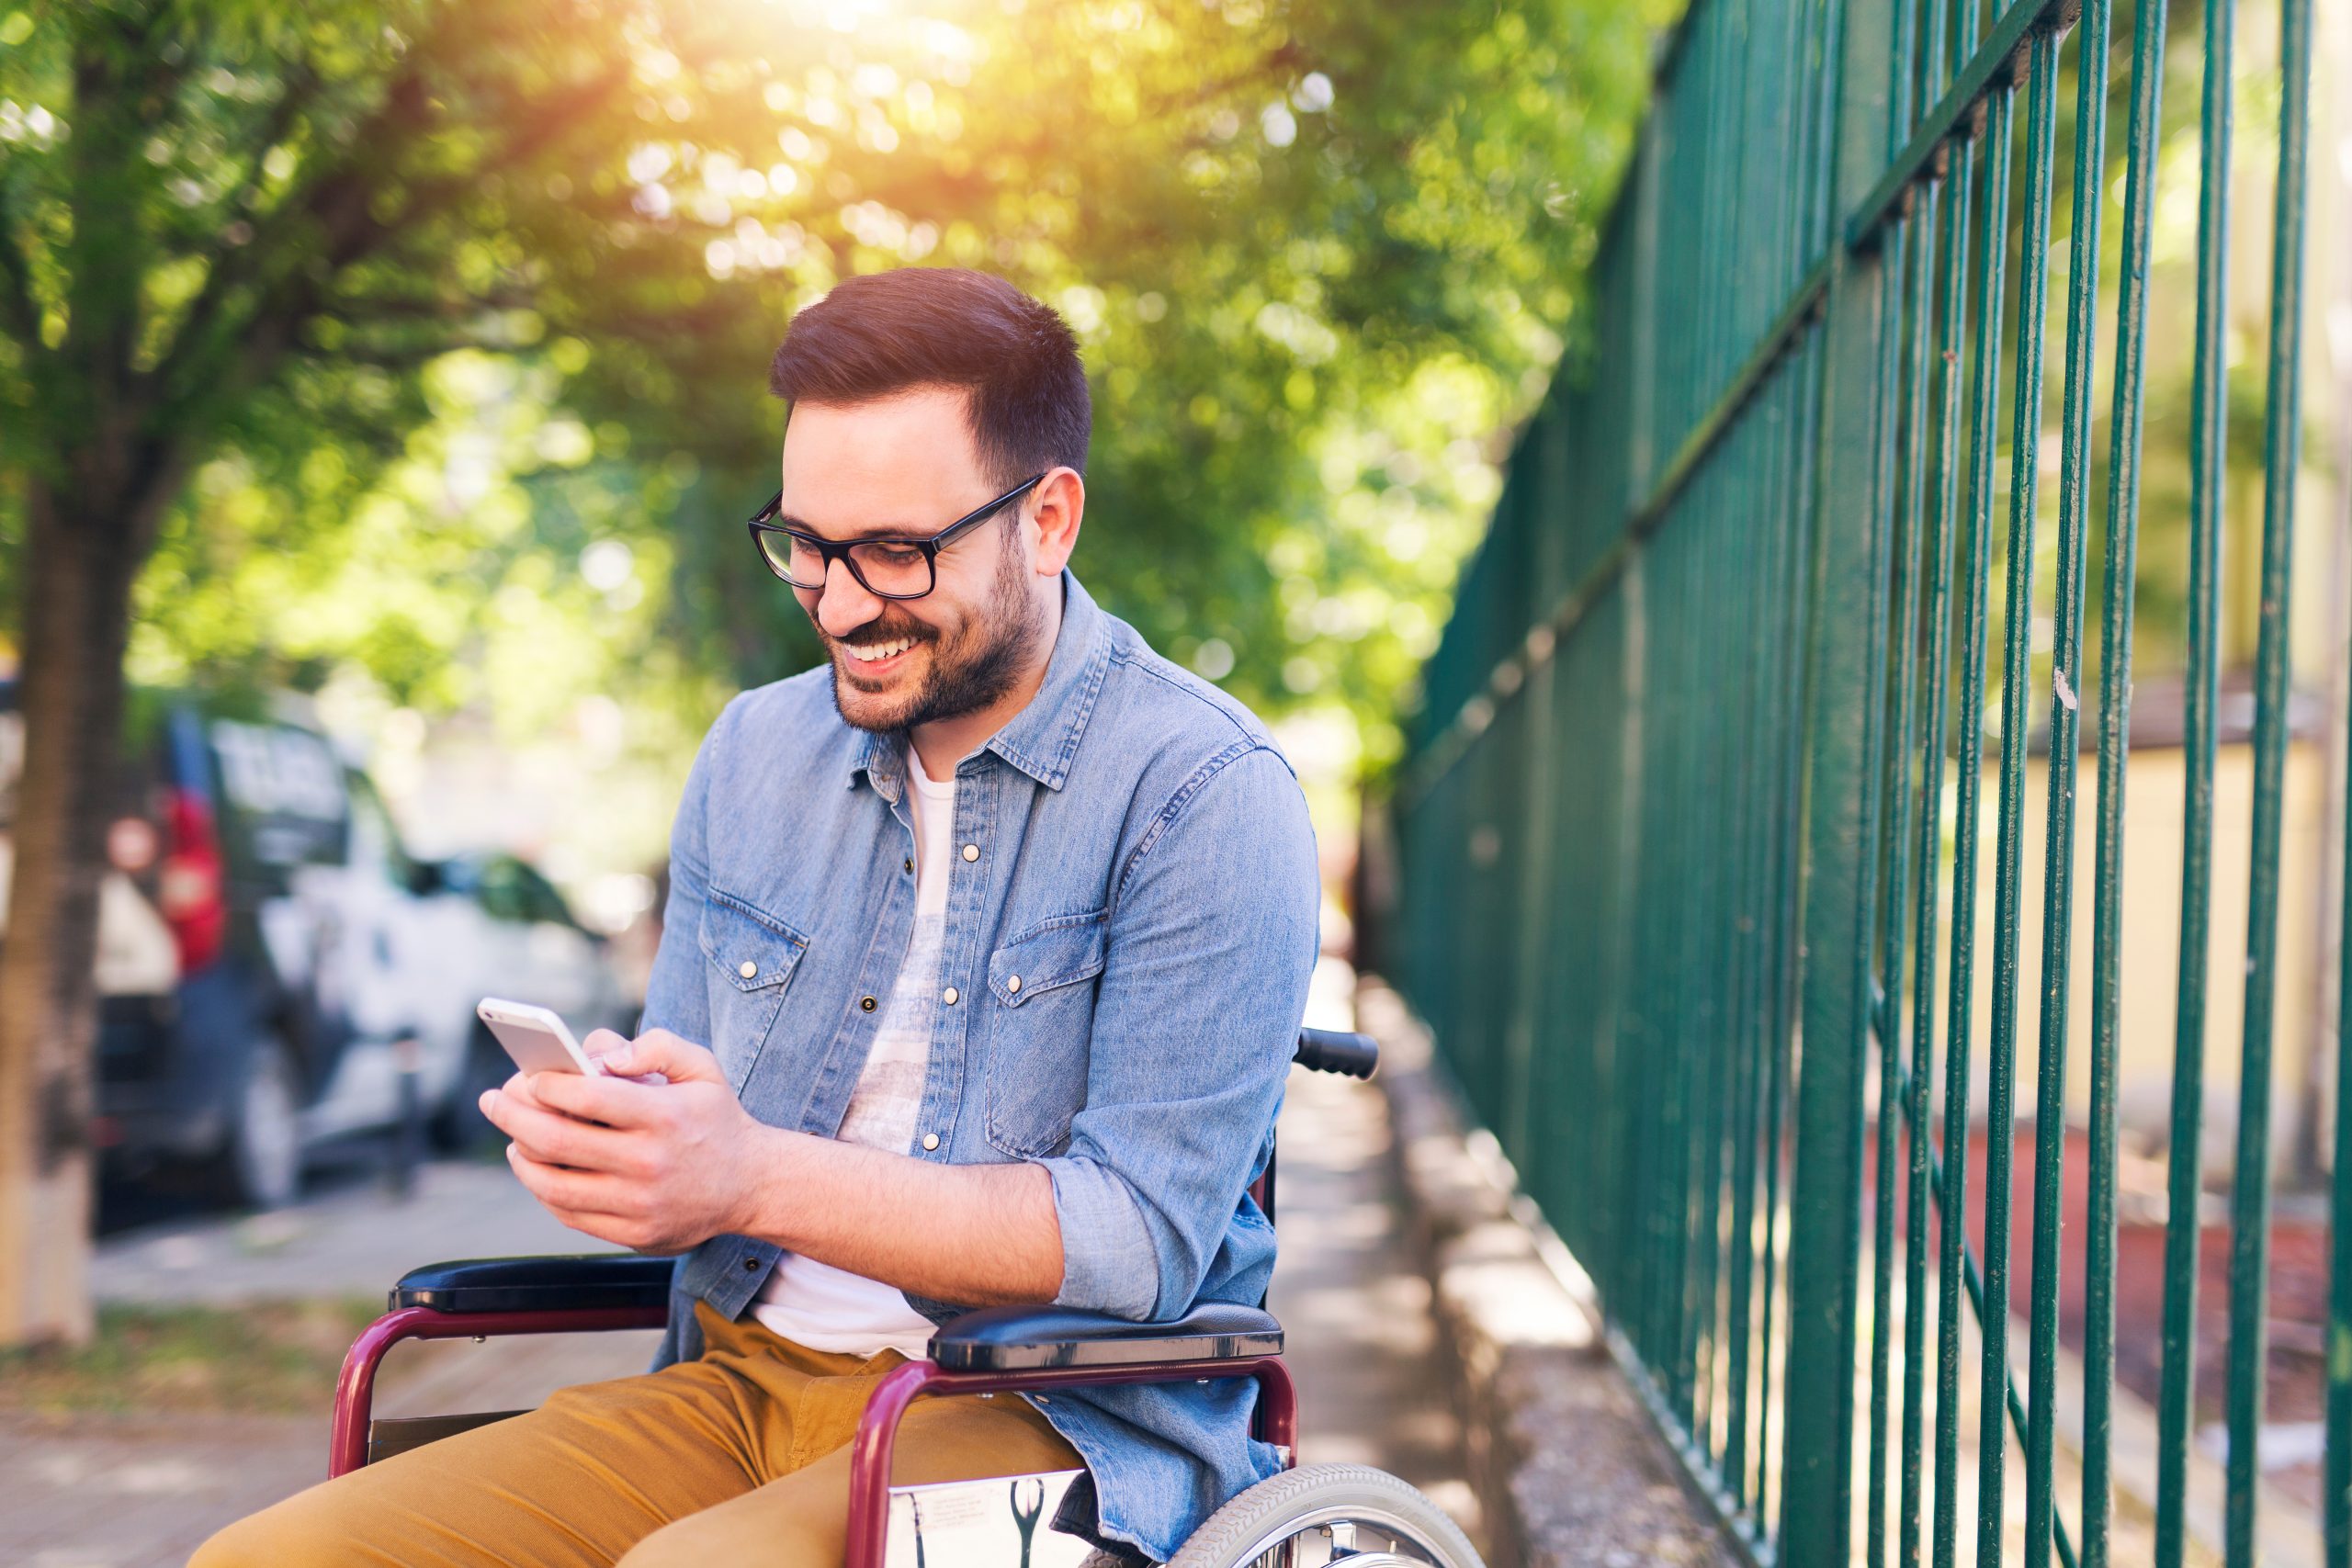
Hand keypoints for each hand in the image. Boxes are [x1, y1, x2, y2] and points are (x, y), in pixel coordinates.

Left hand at [479, 1027, 772, 1252]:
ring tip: (513, 1137)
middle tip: (493, 1100)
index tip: (528, 1075)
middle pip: (556, 1139)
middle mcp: (650, 1163)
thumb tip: (601, 1056)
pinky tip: (540, 1168)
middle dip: (513, 1115)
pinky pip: (569, 1213)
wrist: (751, 1185)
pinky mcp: (633, 1233)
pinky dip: (544, 1189)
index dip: (546, 1084)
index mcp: (665, 1117)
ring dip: (521, 1156)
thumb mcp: (702, 1067)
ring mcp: (640, 1204)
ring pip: (553, 1184)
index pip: (587, 1098)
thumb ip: (656, 1045)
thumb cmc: (716, 1118)